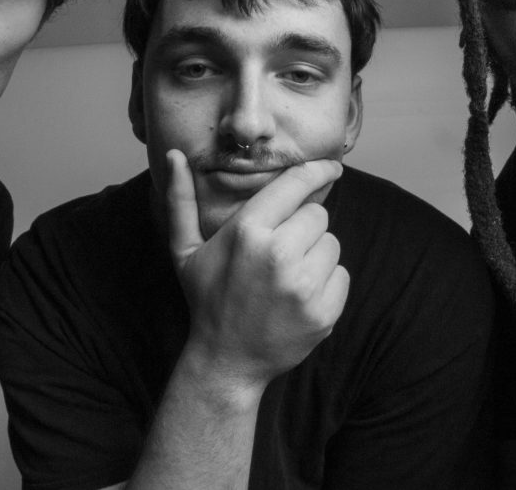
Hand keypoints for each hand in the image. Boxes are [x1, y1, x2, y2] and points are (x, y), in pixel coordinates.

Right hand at [165, 150, 349, 391]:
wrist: (226, 361)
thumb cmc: (207, 298)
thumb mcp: (185, 249)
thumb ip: (181, 200)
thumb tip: (174, 155)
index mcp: (248, 231)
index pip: (297, 184)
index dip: (318, 170)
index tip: (332, 166)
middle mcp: (278, 254)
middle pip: (317, 213)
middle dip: (303, 226)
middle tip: (279, 249)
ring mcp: (303, 285)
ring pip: (332, 243)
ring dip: (315, 254)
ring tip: (287, 275)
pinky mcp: (323, 311)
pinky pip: (341, 275)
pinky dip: (327, 283)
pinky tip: (299, 296)